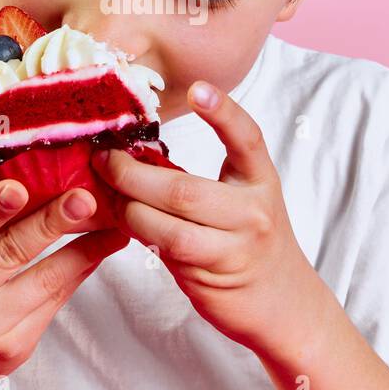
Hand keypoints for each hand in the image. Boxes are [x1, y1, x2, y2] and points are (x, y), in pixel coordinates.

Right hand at [0, 179, 129, 389]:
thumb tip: (34, 180)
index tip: (19, 187)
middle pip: (8, 254)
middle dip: (49, 223)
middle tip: (82, 198)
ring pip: (43, 281)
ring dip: (83, 248)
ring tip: (113, 224)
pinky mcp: (13, 348)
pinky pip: (55, 301)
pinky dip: (80, 270)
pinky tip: (99, 250)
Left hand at [91, 81, 323, 356]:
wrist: (283, 301)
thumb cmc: (251, 240)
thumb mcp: (242, 200)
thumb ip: (204, 179)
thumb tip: (138, 156)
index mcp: (261, 180)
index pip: (248, 138)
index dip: (224, 112)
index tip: (198, 89)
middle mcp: (253, 212)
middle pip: (184, 189)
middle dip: (133, 174)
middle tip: (105, 160)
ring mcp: (235, 247)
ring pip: (168, 226)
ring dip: (129, 210)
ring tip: (111, 197)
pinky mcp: (214, 275)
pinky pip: (166, 251)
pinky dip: (138, 233)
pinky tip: (125, 221)